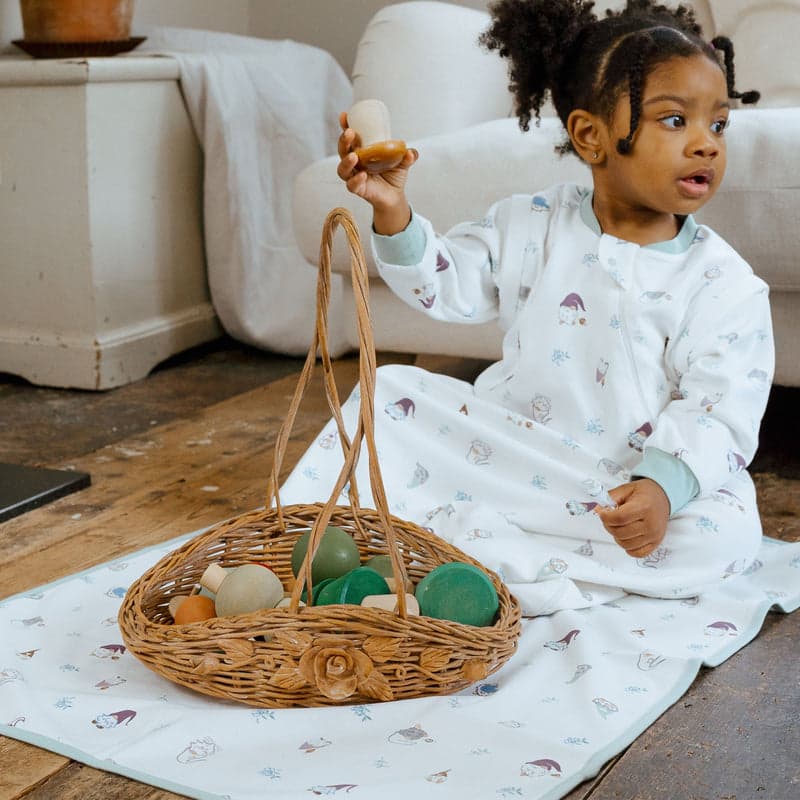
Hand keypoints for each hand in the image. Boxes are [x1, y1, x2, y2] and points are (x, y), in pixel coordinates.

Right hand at [336, 111, 417, 233]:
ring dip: (346, 161)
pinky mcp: (358, 189)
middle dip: (343, 140)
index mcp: (362, 150)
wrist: (394, 196)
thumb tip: (411, 152)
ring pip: (343, 169)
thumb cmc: (394, 174)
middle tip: (350, 133)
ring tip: (354, 156)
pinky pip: (352, 185)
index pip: (350, 137)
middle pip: (343, 150)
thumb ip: (408, 156)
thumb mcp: (403, 162)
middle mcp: (355, 162)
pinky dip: (356, 180)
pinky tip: (363, 175)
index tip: (345, 116)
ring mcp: (354, 175)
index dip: (346, 126)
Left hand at [594, 479, 669, 557]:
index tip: (603, 513)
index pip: (619, 518)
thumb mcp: (626, 489)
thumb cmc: (643, 494)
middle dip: (609, 526)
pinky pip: (637, 553)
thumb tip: (597, 509)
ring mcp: (654, 535)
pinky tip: (627, 536)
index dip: (606, 517)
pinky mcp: (655, 544)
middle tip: (610, 518)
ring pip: (625, 544)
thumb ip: (610, 498)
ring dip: (617, 536)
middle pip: (620, 532)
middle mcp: (651, 523)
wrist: (662, 498)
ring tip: (620, 526)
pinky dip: (628, 547)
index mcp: (644, 507)